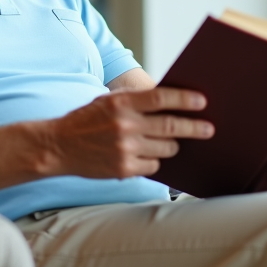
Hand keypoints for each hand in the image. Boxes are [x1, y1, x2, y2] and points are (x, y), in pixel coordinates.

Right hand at [45, 87, 213, 179]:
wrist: (57, 146)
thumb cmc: (86, 120)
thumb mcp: (109, 101)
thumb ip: (136, 101)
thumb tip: (172, 102)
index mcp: (121, 102)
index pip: (161, 98)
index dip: (185, 99)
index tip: (202, 101)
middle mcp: (124, 125)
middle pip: (171, 126)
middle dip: (194, 127)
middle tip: (209, 129)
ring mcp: (125, 149)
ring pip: (165, 148)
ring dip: (173, 145)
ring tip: (174, 142)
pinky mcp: (123, 169)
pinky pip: (153, 166)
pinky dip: (156, 161)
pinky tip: (149, 156)